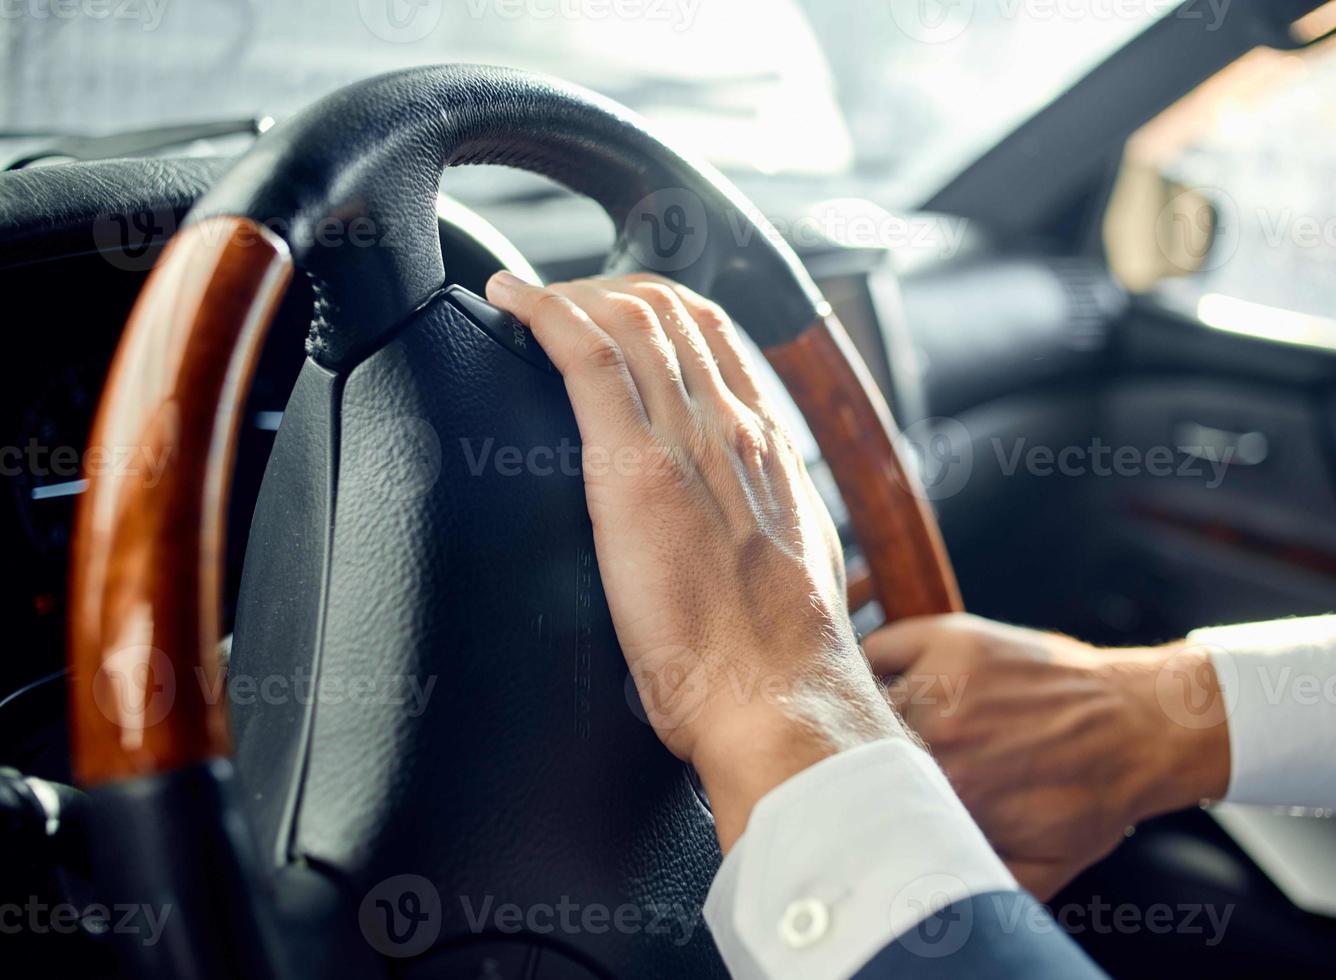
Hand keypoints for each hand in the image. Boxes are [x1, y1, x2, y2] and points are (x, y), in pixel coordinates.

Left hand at [485, 271, 903, 849]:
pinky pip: (586, 355)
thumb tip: (728, 546)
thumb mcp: (788, 574)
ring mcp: (687, 441)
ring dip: (568, 293)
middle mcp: (733, 427)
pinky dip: (542, 311)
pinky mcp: (635, 468)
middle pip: (670, 311)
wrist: (780, 698)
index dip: (658, 306)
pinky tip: (508, 297)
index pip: (715, 335)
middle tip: (555, 303)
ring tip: (524, 299)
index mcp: (768, 449)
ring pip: (629, 318)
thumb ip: (759, 535)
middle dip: (606, 289)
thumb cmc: (780, 665)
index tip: (613, 311)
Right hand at [864, 614, 1229, 897]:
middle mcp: (942, 736)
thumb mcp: (1040, 867)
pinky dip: (872, 661)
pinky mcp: (953, 639)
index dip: (859, 797)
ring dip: (862, 707)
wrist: (1143, 726)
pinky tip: (886, 677)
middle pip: (857, 742)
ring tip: (874, 718)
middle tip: (867, 756)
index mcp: (953, 794)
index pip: (868, 796)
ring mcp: (945, 681)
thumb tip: (920, 892)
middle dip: (853, 752)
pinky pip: (881, 648)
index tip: (860, 798)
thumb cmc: (1092, 798)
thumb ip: (976, 881)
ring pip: (863, 695)